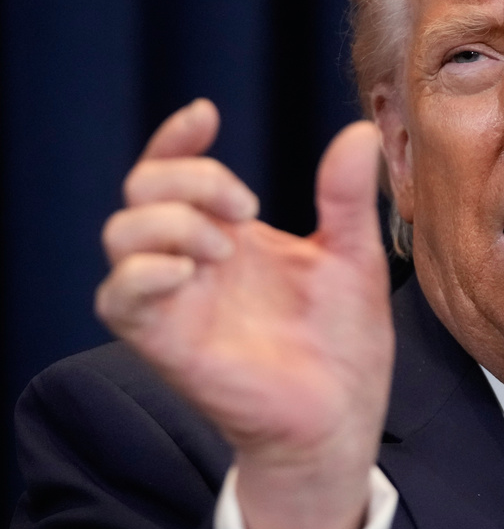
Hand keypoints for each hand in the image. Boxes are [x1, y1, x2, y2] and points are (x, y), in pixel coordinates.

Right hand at [95, 99, 393, 528]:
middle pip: (143, 190)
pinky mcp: (167, 342)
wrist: (342, 414)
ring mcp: (176, 301)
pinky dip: (143, 272)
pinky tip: (191, 270)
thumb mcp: (353, 256)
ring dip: (169, 221)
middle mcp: (196, 262)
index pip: (177, 172)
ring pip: (120, 235)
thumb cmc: (344, 341)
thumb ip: (347, 196)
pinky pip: (118, 299)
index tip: (206, 115)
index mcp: (232, 235)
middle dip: (187, 177)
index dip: (177, 138)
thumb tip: (359, 130)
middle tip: (247, 205)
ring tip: (227, 246)